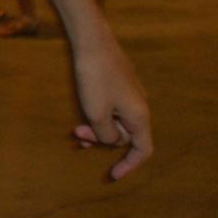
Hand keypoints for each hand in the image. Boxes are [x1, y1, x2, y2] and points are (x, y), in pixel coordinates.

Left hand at [68, 29, 152, 180]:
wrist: (92, 42)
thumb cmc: (95, 79)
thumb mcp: (97, 114)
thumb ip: (106, 136)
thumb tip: (112, 141)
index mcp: (139, 117)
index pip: (142, 150)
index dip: (129, 165)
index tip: (112, 175)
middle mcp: (140, 106)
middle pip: (124, 136)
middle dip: (101, 140)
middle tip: (77, 136)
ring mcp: (130, 94)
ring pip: (115, 122)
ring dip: (96, 128)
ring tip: (75, 129)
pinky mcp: (119, 85)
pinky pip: (111, 109)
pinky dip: (98, 116)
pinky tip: (82, 114)